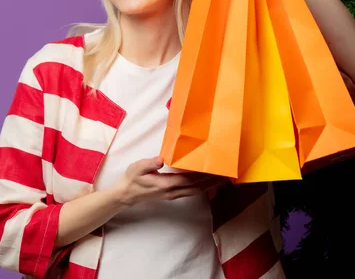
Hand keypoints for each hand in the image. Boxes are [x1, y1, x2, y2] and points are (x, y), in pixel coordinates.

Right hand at [113, 157, 228, 206]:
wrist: (127, 194)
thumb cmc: (132, 179)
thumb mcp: (137, 168)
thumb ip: (149, 164)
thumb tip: (161, 159)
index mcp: (166, 184)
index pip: (188, 179)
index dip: (203, 175)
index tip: (214, 169)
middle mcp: (173, 191)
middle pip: (197, 187)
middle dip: (213, 181)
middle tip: (227, 174)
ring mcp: (174, 194)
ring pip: (197, 191)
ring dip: (211, 185)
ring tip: (224, 178)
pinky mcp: (174, 194)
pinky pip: (192, 191)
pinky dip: (204, 187)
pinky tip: (210, 183)